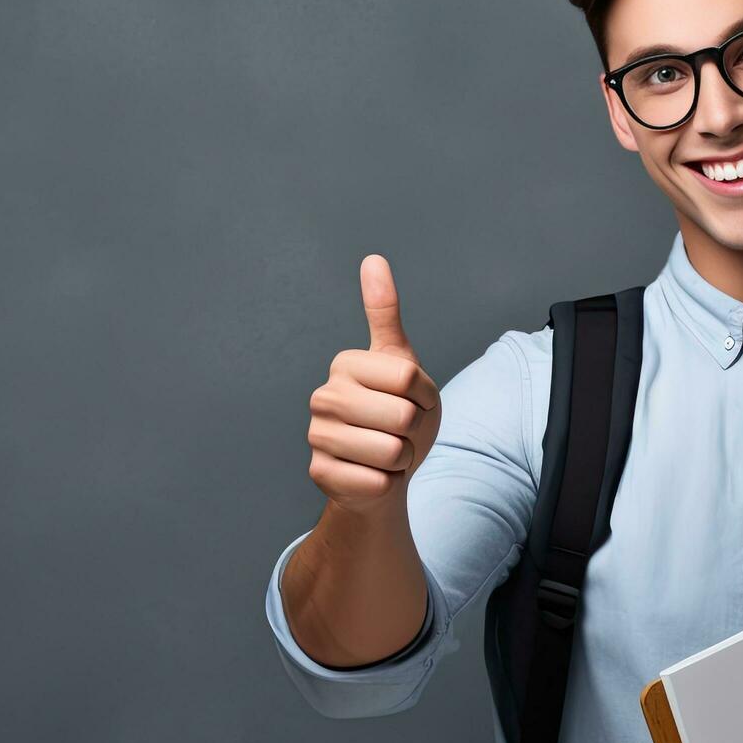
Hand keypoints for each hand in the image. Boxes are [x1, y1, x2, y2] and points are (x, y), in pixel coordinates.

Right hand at [306, 254, 442, 511]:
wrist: (382, 471)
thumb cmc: (397, 414)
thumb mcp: (400, 362)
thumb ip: (385, 312)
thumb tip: (373, 258)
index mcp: (345, 364)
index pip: (410, 379)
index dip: (425, 396)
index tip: (410, 400)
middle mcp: (323, 397)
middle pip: (403, 416)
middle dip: (414, 430)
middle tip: (399, 432)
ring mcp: (318, 437)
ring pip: (392, 452)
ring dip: (402, 459)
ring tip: (387, 454)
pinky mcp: (321, 474)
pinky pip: (379, 482)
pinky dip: (388, 484)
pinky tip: (373, 475)